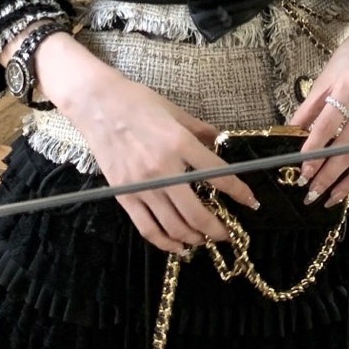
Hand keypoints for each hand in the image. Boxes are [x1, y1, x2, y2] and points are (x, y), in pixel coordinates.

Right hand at [39, 39, 260, 254]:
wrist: (98, 104)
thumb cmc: (138, 102)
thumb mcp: (176, 111)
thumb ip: (200, 131)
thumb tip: (219, 143)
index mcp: (180, 144)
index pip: (218, 175)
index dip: (239, 192)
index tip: (250, 202)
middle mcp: (163, 169)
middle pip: (197, 212)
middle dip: (217, 228)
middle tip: (227, 233)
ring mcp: (142, 186)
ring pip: (174, 225)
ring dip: (195, 238)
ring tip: (204, 239)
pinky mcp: (124, 196)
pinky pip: (148, 228)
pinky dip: (166, 242)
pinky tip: (178, 246)